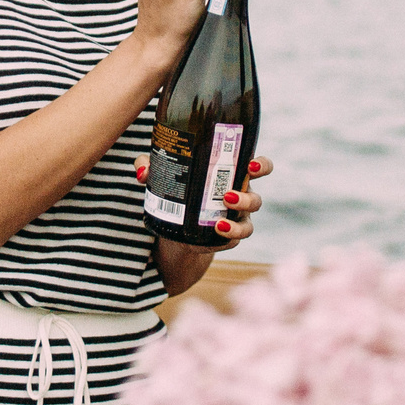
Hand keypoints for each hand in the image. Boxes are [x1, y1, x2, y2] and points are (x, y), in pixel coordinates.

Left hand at [142, 155, 271, 247]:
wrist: (175, 227)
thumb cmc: (177, 189)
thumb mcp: (163, 175)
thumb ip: (151, 166)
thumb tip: (143, 172)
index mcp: (231, 175)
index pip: (257, 166)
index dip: (261, 164)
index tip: (250, 163)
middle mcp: (239, 197)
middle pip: (256, 197)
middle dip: (247, 197)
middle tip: (227, 195)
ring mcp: (235, 220)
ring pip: (248, 222)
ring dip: (236, 222)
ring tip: (219, 222)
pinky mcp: (227, 239)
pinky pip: (235, 240)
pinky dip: (229, 237)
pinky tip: (217, 231)